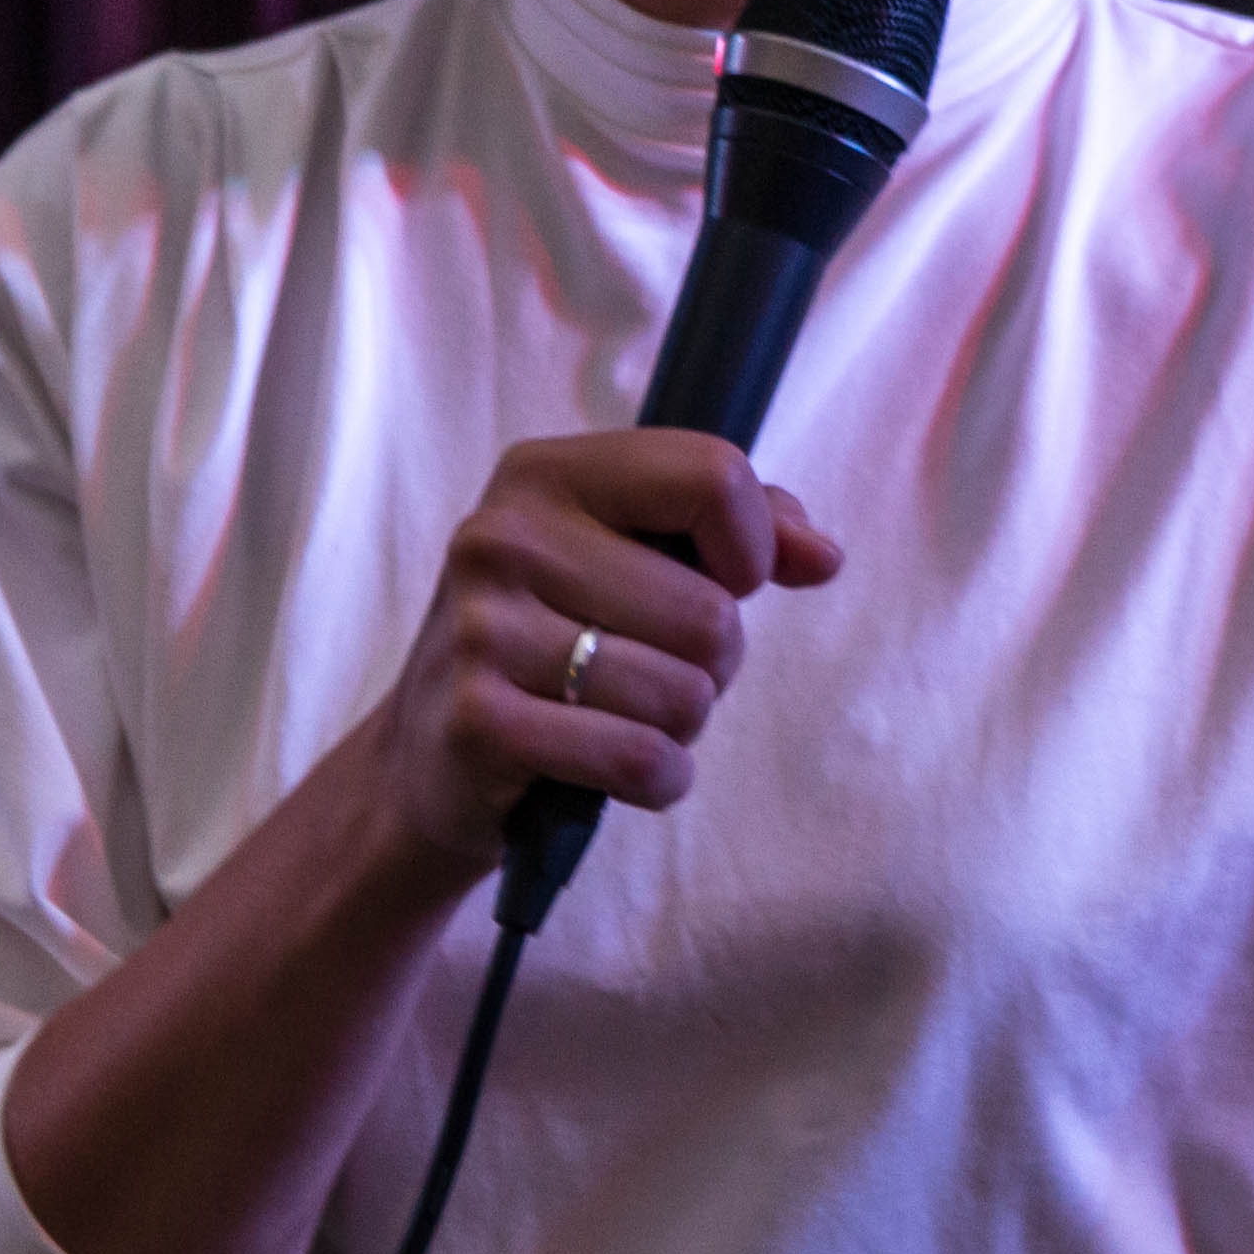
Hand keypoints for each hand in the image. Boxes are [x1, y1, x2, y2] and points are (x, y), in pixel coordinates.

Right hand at [363, 430, 842, 878]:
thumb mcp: (631, 556)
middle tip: (649, 668)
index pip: (711, 476)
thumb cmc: (558, 640)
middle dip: (712, 664)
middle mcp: (503, 537)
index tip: (722, 583)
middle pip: (712, 613)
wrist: (431, 755)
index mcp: (545, 473)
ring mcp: (483, 630)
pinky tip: (616, 769)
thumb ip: (740, 528)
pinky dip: (658, 780)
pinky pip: (643, 759)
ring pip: (685, 696)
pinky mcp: (482, 722)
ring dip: (681, 726)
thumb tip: (822, 555)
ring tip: (621, 715)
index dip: (751, 550)